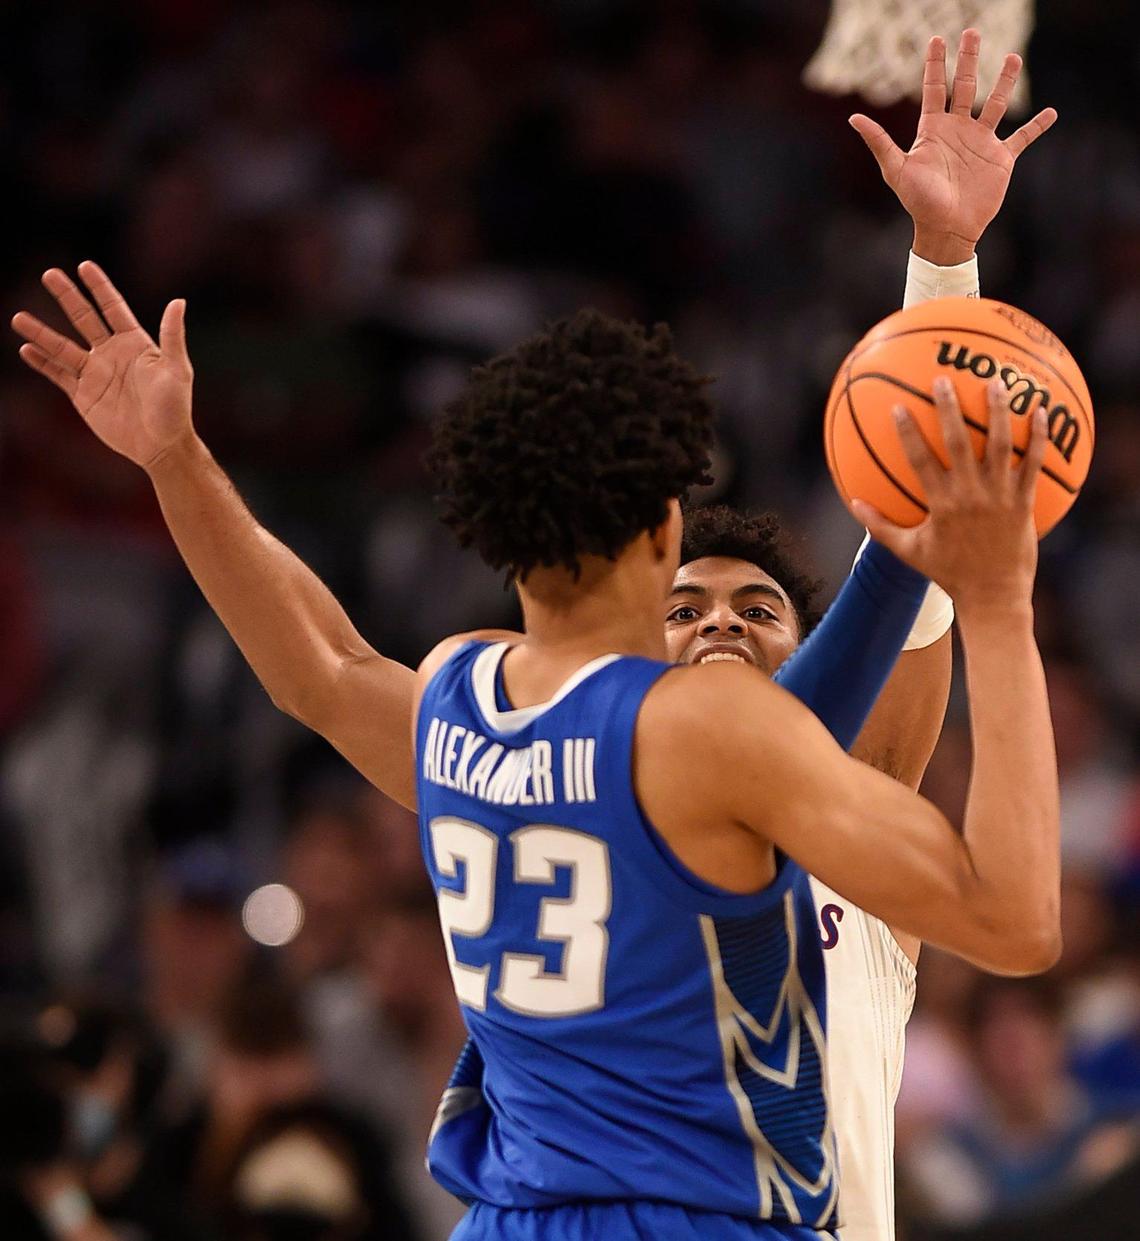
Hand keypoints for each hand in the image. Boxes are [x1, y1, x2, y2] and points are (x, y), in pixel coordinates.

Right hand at [12, 262, 193, 470]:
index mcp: (135, 344)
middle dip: (67, 297)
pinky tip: (26, 350)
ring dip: (41, 332)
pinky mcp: (83, 395)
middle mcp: (112, 354)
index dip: (99, 287)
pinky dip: (42, 363)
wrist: (161, 445)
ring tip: (18, 317)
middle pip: (84, 319)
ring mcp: (95, 374)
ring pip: (62, 347)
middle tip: (49, 274)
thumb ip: (172, 336)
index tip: (84, 266)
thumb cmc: (175, 408)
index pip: (113, 308)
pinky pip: (58, 375)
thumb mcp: (177, 370)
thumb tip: (179, 301)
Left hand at [850, 29, 1056, 265]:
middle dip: (968, 60)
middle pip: (965, 86)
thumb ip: (879, 142)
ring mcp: (981, 142)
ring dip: (1005, 81)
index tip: (937, 39)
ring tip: (1013, 57)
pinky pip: (1023, 138)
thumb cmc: (918, 202)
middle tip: (972, 32)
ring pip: (996, 104)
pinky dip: (1037, 126)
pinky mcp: (1000, 158)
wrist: (946, 229)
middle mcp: (958, 130)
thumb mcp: (896, 170)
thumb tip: (853, 119)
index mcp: (933, 130)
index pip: (934, 89)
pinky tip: (1051, 113)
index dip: (935, 64)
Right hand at [851, 379, 1047, 608]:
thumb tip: (853, 504)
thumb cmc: (948, 573)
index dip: (908, 433)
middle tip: (944, 379)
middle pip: (959, 443)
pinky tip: (1040, 411)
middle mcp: (970, 496)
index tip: (898, 407)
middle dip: (949, 408)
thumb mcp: (909, 551)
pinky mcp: (1024, 502)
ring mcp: (1000, 497)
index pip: (920, 461)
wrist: (993, 596)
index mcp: (941, 505)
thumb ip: (880, 527)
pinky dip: (1037, 437)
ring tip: (996, 383)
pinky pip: (1033, 464)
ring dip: (998, 412)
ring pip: (1000, 446)